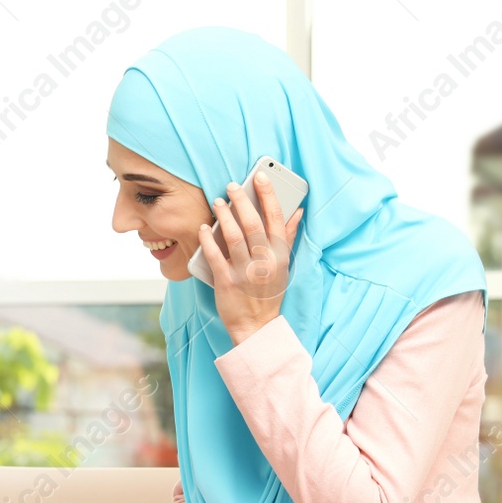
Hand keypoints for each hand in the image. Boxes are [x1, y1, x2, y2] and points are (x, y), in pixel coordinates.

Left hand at [198, 170, 303, 344]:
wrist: (256, 326)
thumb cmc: (269, 293)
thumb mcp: (284, 265)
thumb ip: (288, 237)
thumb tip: (298, 211)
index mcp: (280, 255)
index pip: (276, 218)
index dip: (268, 194)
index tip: (259, 176)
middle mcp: (264, 262)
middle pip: (253, 223)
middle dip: (241, 200)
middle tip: (231, 186)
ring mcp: (245, 272)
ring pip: (233, 236)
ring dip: (224, 215)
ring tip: (217, 202)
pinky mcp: (227, 282)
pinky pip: (215, 256)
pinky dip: (208, 239)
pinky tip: (204, 228)